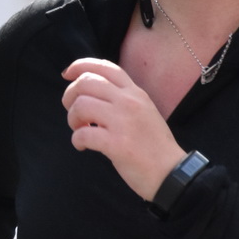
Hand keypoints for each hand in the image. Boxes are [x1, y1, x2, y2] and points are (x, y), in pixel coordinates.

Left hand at [61, 58, 185, 200]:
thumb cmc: (154, 145)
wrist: (171, 172)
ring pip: (81, 105)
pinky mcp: (117, 144)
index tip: (67, 74)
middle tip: (73, 113)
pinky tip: (83, 146)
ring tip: (80, 130)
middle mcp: (129, 101)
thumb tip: (91, 94)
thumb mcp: (144, 111)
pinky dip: (77, 140)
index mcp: (135, 92)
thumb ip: (122, 99)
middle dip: (69, 96)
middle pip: (86, 82)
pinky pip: (83, 134)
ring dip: (72, 119)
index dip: (81, 66)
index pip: (105, 67)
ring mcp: (123, 122)